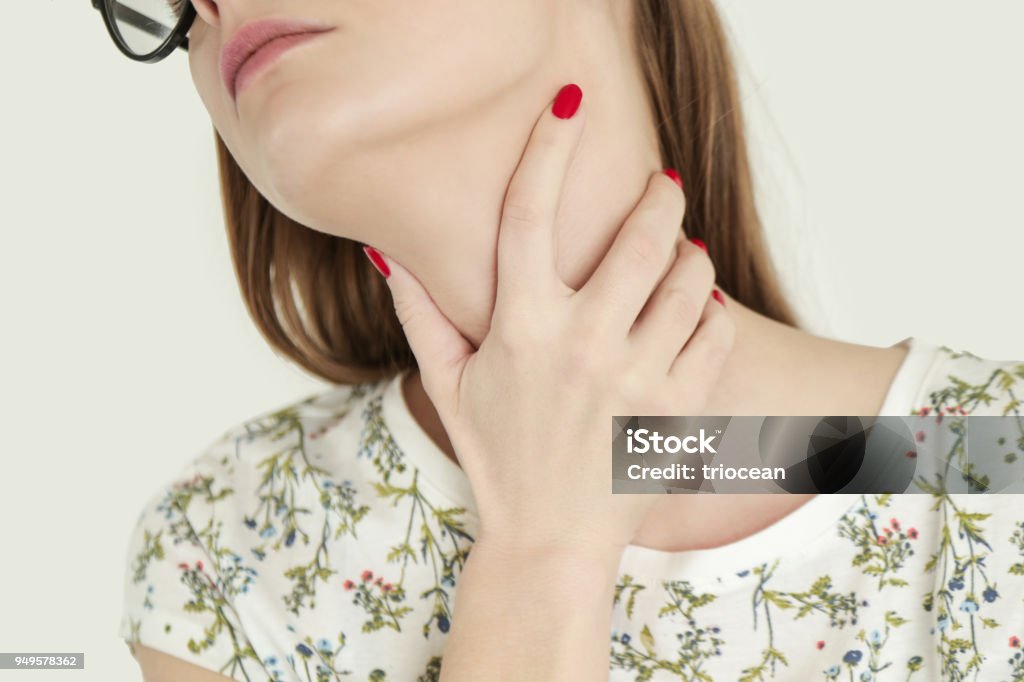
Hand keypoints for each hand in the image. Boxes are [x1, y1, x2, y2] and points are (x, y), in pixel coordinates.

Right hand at [368, 84, 734, 563]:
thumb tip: (387, 250)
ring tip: (679, 258)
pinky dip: (711, 311)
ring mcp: (637, 377)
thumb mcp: (448, 384)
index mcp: (520, 328)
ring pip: (691, 277)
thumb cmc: (497, 456)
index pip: (528, 212)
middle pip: (641, 233)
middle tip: (661, 189)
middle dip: (659, 196)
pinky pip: (717, 331)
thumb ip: (420, 312)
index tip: (570, 102)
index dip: (548, 145)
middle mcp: (582, 344)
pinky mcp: (678, 408)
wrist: (549, 541)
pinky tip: (693, 314)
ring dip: (689, 254)